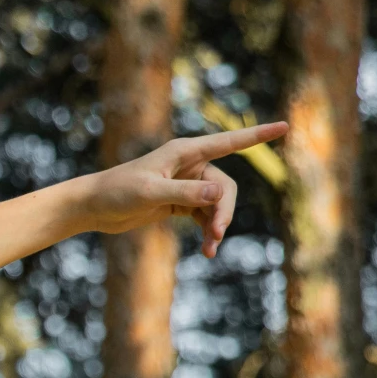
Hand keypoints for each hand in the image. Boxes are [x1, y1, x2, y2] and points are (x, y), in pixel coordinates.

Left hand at [76, 121, 288, 258]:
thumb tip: (220, 194)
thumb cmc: (117, 192)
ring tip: (210, 248)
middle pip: (225, 187)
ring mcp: (187, 184)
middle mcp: (190, 165)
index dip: (257, 135)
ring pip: (218, 204)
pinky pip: (205, 216)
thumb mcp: (151, 192)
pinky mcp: (180, 202)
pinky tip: (207, 250)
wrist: (93, 207)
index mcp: (185, 152)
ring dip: (217, 225)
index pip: (228, 142)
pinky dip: (208, 231)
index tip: (283, 127)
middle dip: (224, 210)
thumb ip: (185, 193)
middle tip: (216, 234)